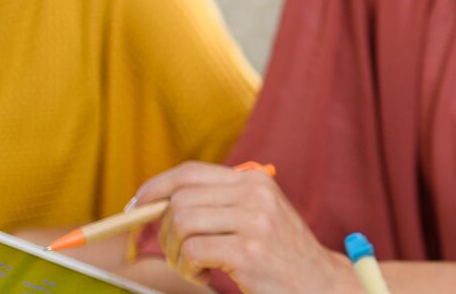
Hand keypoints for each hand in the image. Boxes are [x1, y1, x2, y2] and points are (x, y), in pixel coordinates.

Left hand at [132, 162, 351, 293]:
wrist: (320, 283)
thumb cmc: (280, 255)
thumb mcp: (257, 216)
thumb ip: (220, 203)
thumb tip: (159, 200)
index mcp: (254, 181)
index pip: (190, 172)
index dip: (155, 187)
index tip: (135, 207)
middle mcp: (255, 194)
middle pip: (179, 199)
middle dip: (163, 230)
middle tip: (175, 253)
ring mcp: (254, 221)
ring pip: (181, 223)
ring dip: (174, 252)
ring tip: (193, 266)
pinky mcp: (249, 251)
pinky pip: (192, 251)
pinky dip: (188, 268)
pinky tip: (206, 275)